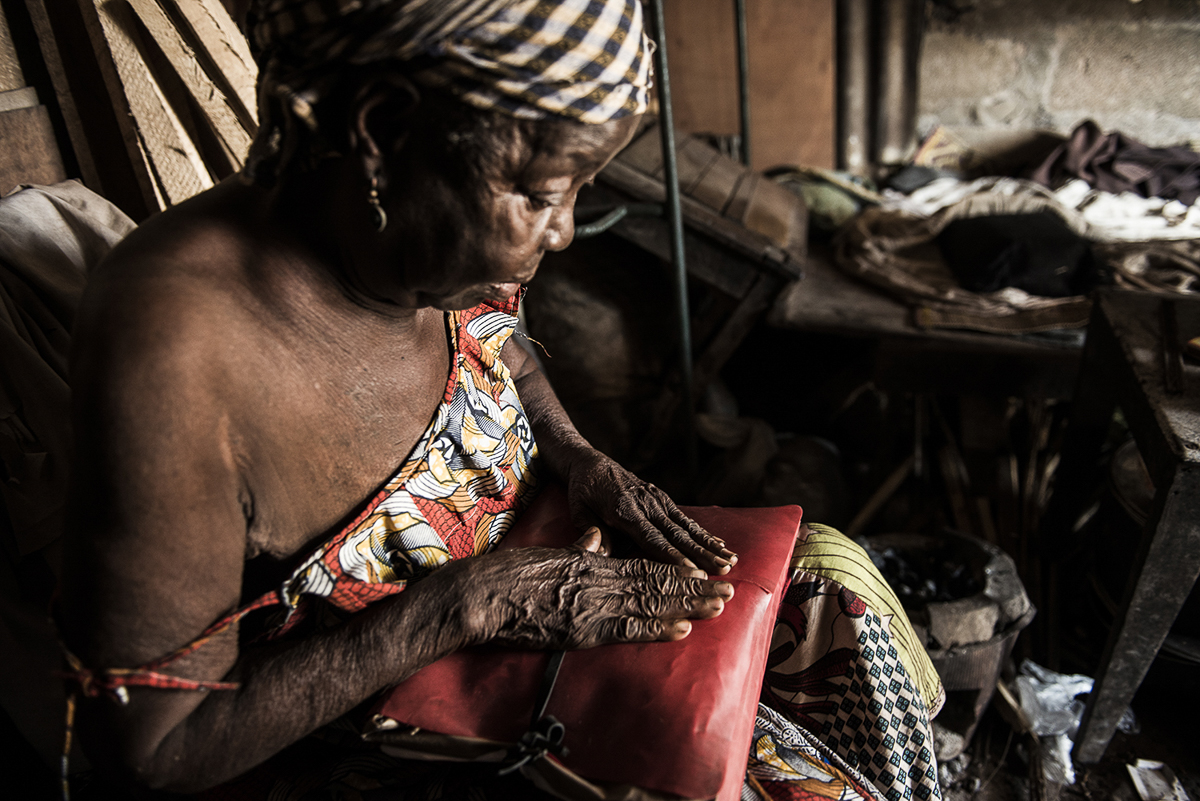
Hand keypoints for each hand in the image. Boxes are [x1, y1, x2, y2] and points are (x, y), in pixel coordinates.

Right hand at [447, 531, 733, 649]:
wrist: (478, 595)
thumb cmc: (505, 576)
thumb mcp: (546, 554)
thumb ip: (575, 549)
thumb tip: (596, 538)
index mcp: (589, 563)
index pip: (641, 566)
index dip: (675, 572)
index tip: (701, 575)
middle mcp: (596, 581)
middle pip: (654, 584)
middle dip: (693, 589)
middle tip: (728, 592)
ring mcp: (590, 605)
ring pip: (648, 602)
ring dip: (686, 606)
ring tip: (717, 607)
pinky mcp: (580, 629)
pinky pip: (626, 627)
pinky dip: (656, 627)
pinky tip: (681, 628)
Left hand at [565, 449, 736, 574]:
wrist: (589, 461)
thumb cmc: (582, 491)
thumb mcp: (578, 511)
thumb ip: (593, 533)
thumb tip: (608, 555)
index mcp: (624, 509)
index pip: (651, 538)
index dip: (672, 556)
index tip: (690, 572)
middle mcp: (645, 504)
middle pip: (676, 534)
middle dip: (701, 553)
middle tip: (723, 570)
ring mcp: (656, 500)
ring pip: (686, 527)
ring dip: (710, 544)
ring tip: (731, 560)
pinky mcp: (661, 498)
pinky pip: (684, 518)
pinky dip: (703, 532)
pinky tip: (720, 544)